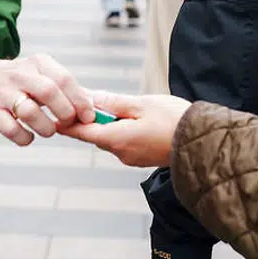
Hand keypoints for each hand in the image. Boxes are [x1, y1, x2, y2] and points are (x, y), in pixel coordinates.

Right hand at [0, 54, 93, 145]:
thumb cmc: (19, 81)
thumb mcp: (42, 74)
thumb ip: (66, 89)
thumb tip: (94, 107)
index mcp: (37, 63)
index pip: (64, 78)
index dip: (79, 100)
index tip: (88, 115)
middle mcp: (19, 75)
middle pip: (48, 92)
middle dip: (64, 112)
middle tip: (68, 123)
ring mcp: (3, 93)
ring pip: (29, 112)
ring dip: (46, 127)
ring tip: (48, 130)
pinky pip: (12, 130)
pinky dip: (25, 138)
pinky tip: (29, 135)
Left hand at [60, 91, 190, 166]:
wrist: (202, 143)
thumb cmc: (174, 121)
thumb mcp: (142, 104)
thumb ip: (115, 102)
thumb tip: (93, 99)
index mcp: (117, 139)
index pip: (82, 133)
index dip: (67, 124)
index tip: (54, 118)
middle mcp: (121, 152)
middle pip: (96, 135)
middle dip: (91, 120)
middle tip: (88, 101)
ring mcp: (132, 158)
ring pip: (111, 139)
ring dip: (109, 125)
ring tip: (116, 107)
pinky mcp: (143, 158)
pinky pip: (125, 143)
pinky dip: (122, 132)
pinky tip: (133, 120)